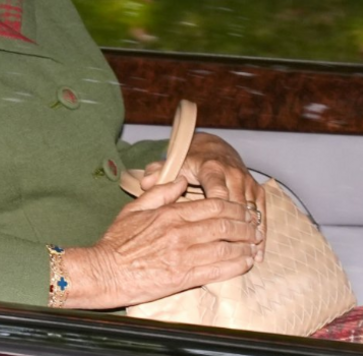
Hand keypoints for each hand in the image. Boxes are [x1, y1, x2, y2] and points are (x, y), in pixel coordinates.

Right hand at [61, 177, 259, 308]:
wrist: (106, 271)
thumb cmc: (117, 241)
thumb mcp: (134, 209)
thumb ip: (160, 193)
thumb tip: (181, 180)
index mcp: (169, 214)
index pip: (213, 206)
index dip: (234, 207)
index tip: (244, 209)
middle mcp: (180, 233)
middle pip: (225, 225)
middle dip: (246, 225)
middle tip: (256, 227)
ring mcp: (184, 256)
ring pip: (226, 247)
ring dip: (246, 245)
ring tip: (255, 244)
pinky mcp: (185, 277)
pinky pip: (219, 270)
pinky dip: (237, 265)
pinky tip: (246, 262)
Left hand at [141, 132, 265, 260]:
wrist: (213, 149)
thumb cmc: (189, 161)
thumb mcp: (172, 164)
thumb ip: (158, 173)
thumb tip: (145, 182)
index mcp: (211, 169)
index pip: (217, 195)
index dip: (217, 217)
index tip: (212, 237)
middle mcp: (233, 174)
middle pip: (238, 206)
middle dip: (238, 231)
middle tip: (233, 254)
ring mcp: (247, 182)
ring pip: (253, 211)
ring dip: (252, 235)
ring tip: (250, 257)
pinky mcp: (256, 190)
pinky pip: (262, 212)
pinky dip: (261, 232)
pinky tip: (259, 251)